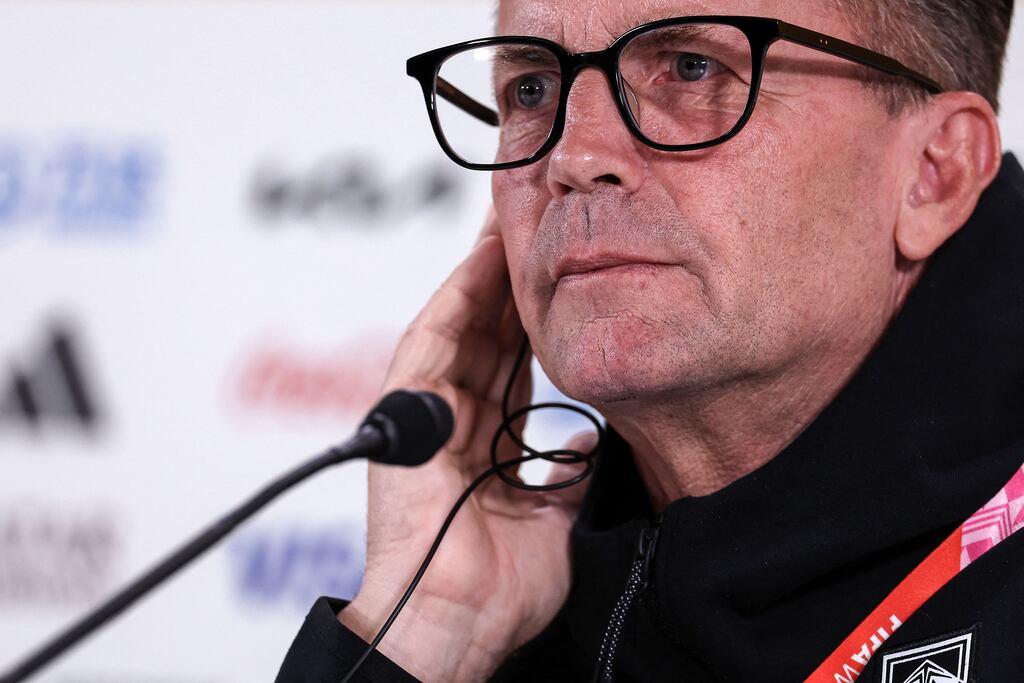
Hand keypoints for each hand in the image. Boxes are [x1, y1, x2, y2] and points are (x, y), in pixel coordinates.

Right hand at [341, 210, 593, 681]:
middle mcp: (454, 416)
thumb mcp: (553, 516)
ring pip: (459, 325)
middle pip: (488, 331)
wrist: (456, 625)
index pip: (513, 359)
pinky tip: (477, 263)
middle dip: (512, 277)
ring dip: (484, 274)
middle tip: (538, 221)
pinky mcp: (403, 415)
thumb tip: (588, 434)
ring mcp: (426, 413)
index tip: (563, 269)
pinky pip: (430, 345)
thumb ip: (567, 470)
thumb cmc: (495, 587)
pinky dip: (453, 302)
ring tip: (510, 221)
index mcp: (486, 437)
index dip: (536, 313)